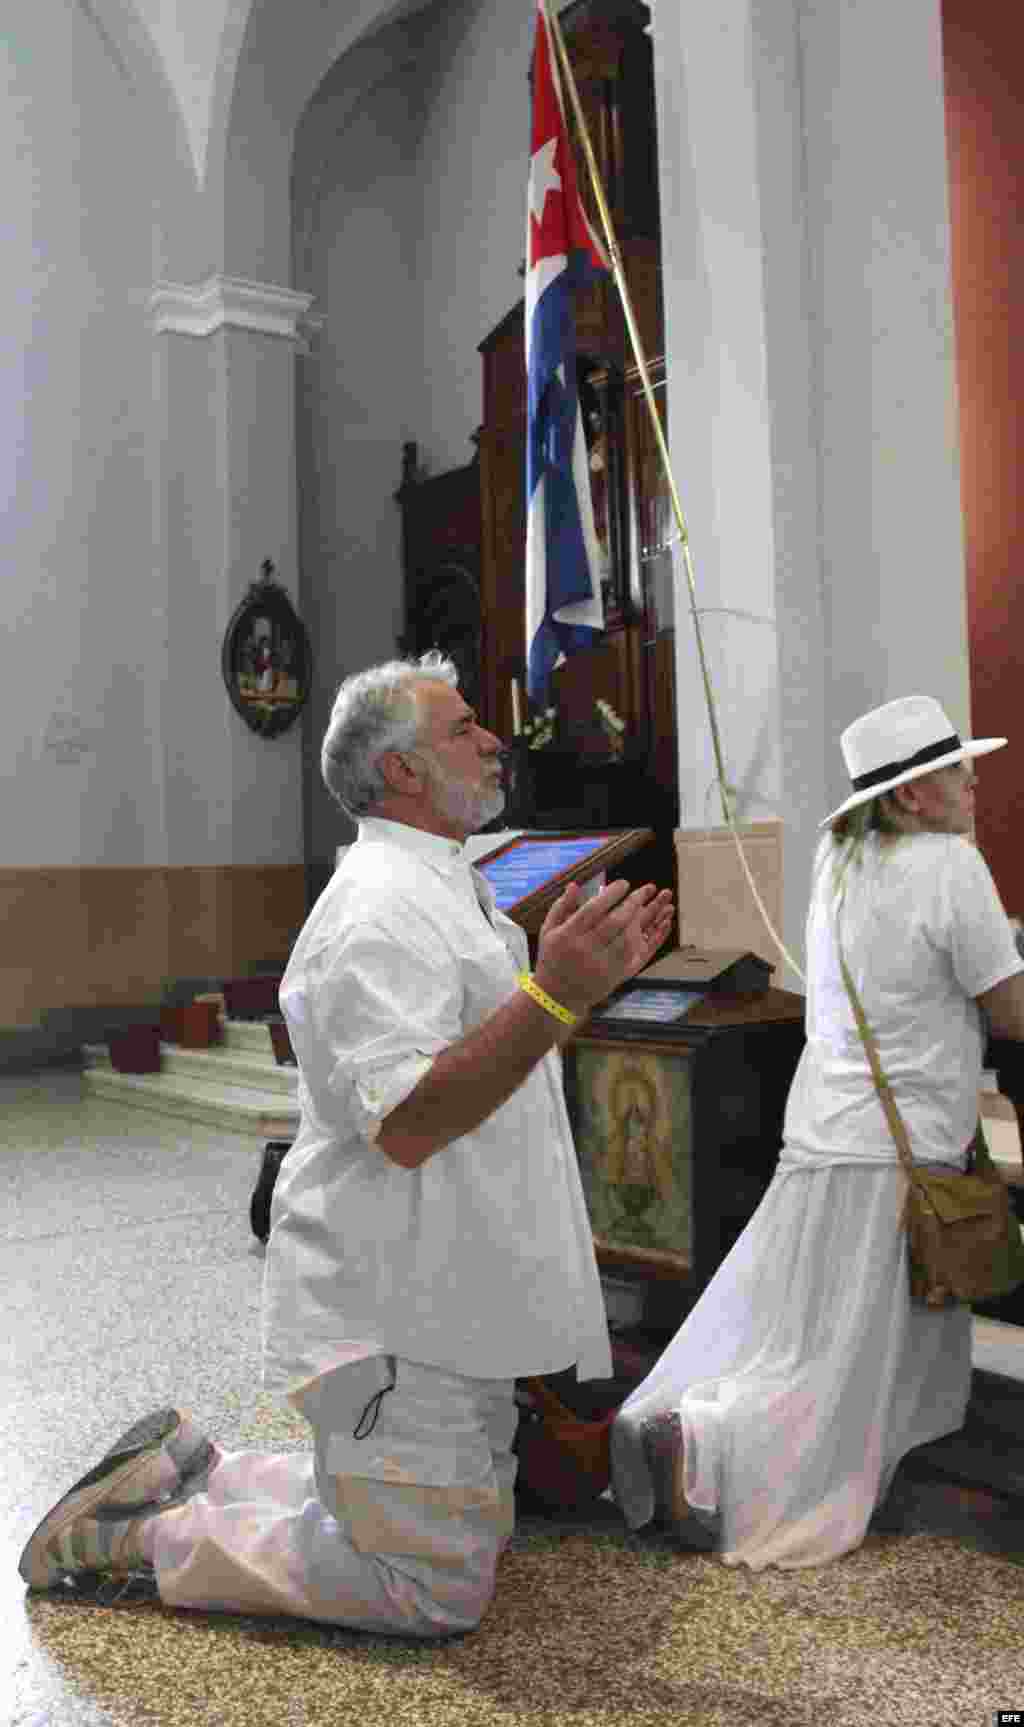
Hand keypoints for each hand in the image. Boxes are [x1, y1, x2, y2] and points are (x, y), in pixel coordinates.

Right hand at [534, 879, 674, 1017]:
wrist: (556, 996)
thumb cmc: (553, 957)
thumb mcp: (549, 930)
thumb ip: (561, 906)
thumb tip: (575, 884)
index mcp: (568, 935)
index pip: (593, 910)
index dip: (611, 895)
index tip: (624, 883)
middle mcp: (585, 950)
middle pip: (614, 922)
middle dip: (632, 903)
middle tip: (644, 889)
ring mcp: (601, 965)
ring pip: (627, 939)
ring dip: (641, 920)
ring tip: (649, 905)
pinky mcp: (613, 977)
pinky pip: (633, 956)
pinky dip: (644, 940)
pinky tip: (649, 927)